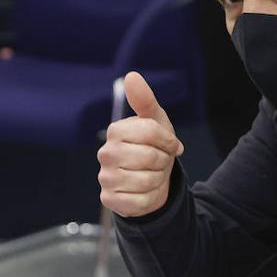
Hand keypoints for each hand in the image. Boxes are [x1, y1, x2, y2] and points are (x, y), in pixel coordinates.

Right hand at [98, 71, 183, 216]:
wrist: (152, 181)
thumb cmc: (153, 148)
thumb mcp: (156, 122)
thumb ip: (144, 100)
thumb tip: (131, 76)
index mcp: (116, 131)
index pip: (151, 131)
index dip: (168, 140)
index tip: (170, 145)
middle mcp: (105, 153)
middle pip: (150, 156)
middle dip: (163, 161)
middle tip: (159, 162)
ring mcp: (105, 178)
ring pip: (147, 180)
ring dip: (158, 179)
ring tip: (152, 175)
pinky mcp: (110, 200)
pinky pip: (140, 201)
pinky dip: (150, 197)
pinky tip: (145, 191)